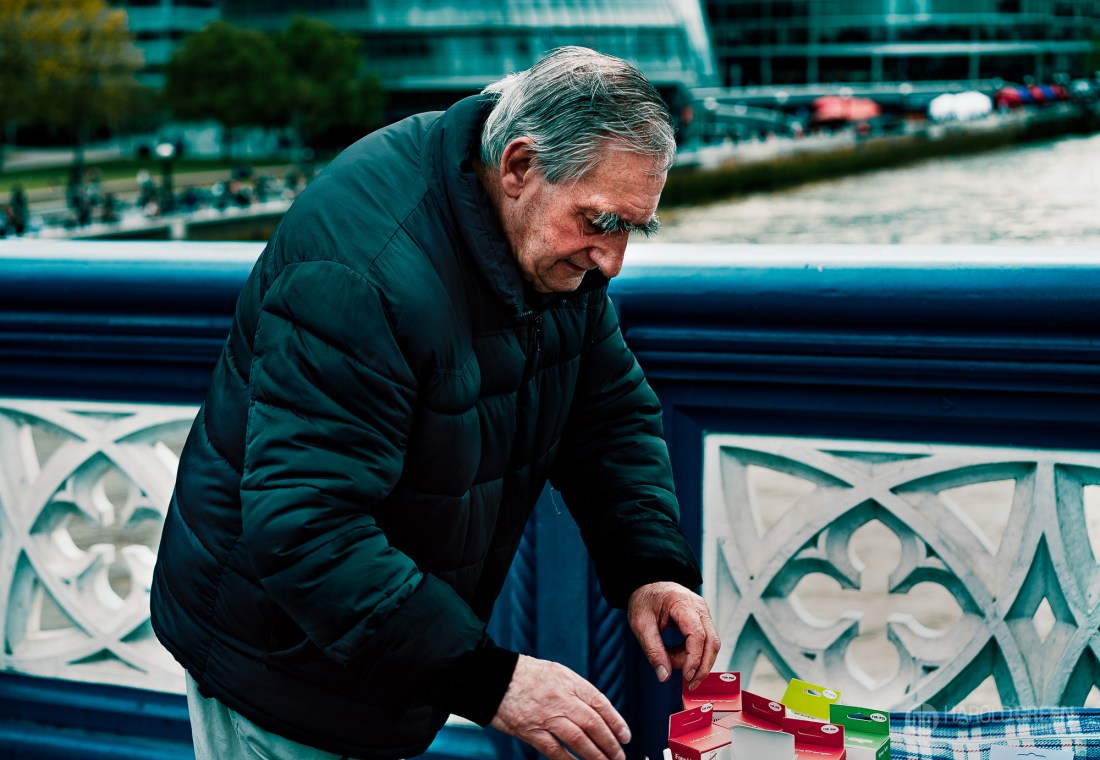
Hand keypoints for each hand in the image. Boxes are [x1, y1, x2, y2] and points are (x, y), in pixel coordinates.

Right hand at [490, 654, 630, 759]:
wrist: (494, 677)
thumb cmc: (527, 674)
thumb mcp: (557, 672)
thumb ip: (577, 690)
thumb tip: (598, 711)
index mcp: (570, 682)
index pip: (600, 703)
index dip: (616, 722)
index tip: (625, 736)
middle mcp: (561, 698)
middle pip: (593, 724)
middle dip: (610, 743)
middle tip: (619, 756)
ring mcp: (546, 716)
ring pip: (578, 740)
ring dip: (596, 755)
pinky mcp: (530, 731)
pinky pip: (554, 750)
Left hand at [627, 581, 719, 690]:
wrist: (647, 585)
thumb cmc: (644, 602)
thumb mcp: (640, 625)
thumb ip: (653, 650)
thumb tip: (664, 676)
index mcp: (682, 603)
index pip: (697, 634)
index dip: (694, 658)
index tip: (686, 677)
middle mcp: (699, 606)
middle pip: (712, 641)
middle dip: (702, 666)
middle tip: (689, 684)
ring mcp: (703, 612)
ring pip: (712, 643)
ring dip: (698, 661)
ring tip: (672, 662)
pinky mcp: (703, 619)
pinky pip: (706, 641)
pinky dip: (695, 654)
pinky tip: (678, 656)